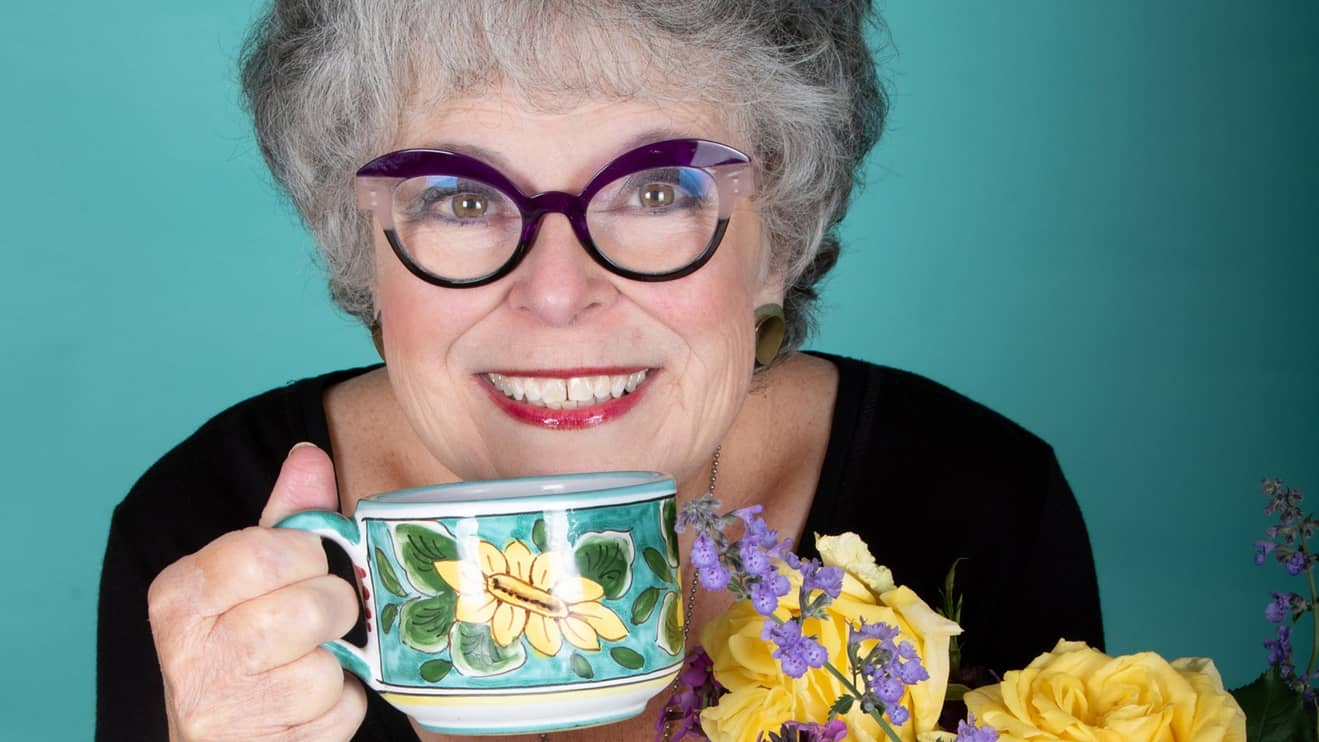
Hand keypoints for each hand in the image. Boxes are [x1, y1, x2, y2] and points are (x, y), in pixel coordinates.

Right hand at [147, 443, 365, 740]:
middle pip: (310, 605)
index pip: (264, 551)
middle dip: (332, 608)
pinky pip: (343, 710)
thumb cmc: (240, 648)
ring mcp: (225, 710)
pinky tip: (308, 705)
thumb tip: (310, 455)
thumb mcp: (249, 578)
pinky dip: (342, 706)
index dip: (305, 555)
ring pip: (327, 663)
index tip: (301, 566)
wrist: (219, 740)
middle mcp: (191, 653)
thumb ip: (284, 518)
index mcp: (178, 594)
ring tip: (307, 663)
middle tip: (313, 620)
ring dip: (336, 663)